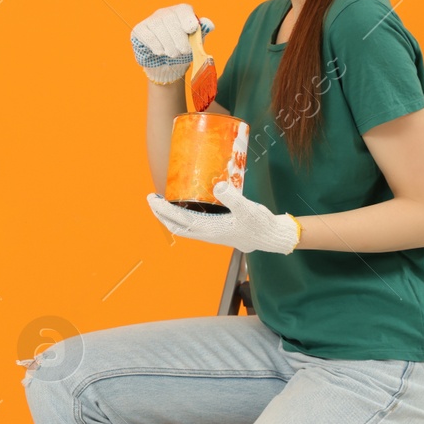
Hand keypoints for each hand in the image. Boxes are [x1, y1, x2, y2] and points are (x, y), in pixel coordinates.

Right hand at [131, 3, 214, 84]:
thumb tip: (209, 25)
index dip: (187, 19)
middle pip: (170, 20)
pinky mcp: (140, 30)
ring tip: (173, 54)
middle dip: (179, 39)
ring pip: (158, 28)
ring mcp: (151, 20)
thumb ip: (202, 32)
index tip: (190, 30)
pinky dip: (156, 46)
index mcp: (181, 12)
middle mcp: (165, 12)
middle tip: (183, 52)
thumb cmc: (182, 49)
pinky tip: (161, 52)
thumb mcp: (195, 42)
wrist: (166, 63)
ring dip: (168, 45)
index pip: (183, 10)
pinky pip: (148, 36)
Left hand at [146, 180, 300, 254]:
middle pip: (174, 225)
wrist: (271, 237)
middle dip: (160, 213)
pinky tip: (184, 205)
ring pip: (182, 227)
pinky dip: (182, 216)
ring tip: (162, 201)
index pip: (178, 219)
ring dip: (169, 216)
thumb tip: (218, 186)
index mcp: (209, 229)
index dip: (163, 210)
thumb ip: (233, 197)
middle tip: (151, 197)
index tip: (152, 198)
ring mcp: (209, 233)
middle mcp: (206, 233)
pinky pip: (192, 225)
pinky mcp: (215, 230)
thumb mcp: (248, 209)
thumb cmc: (259, 224)